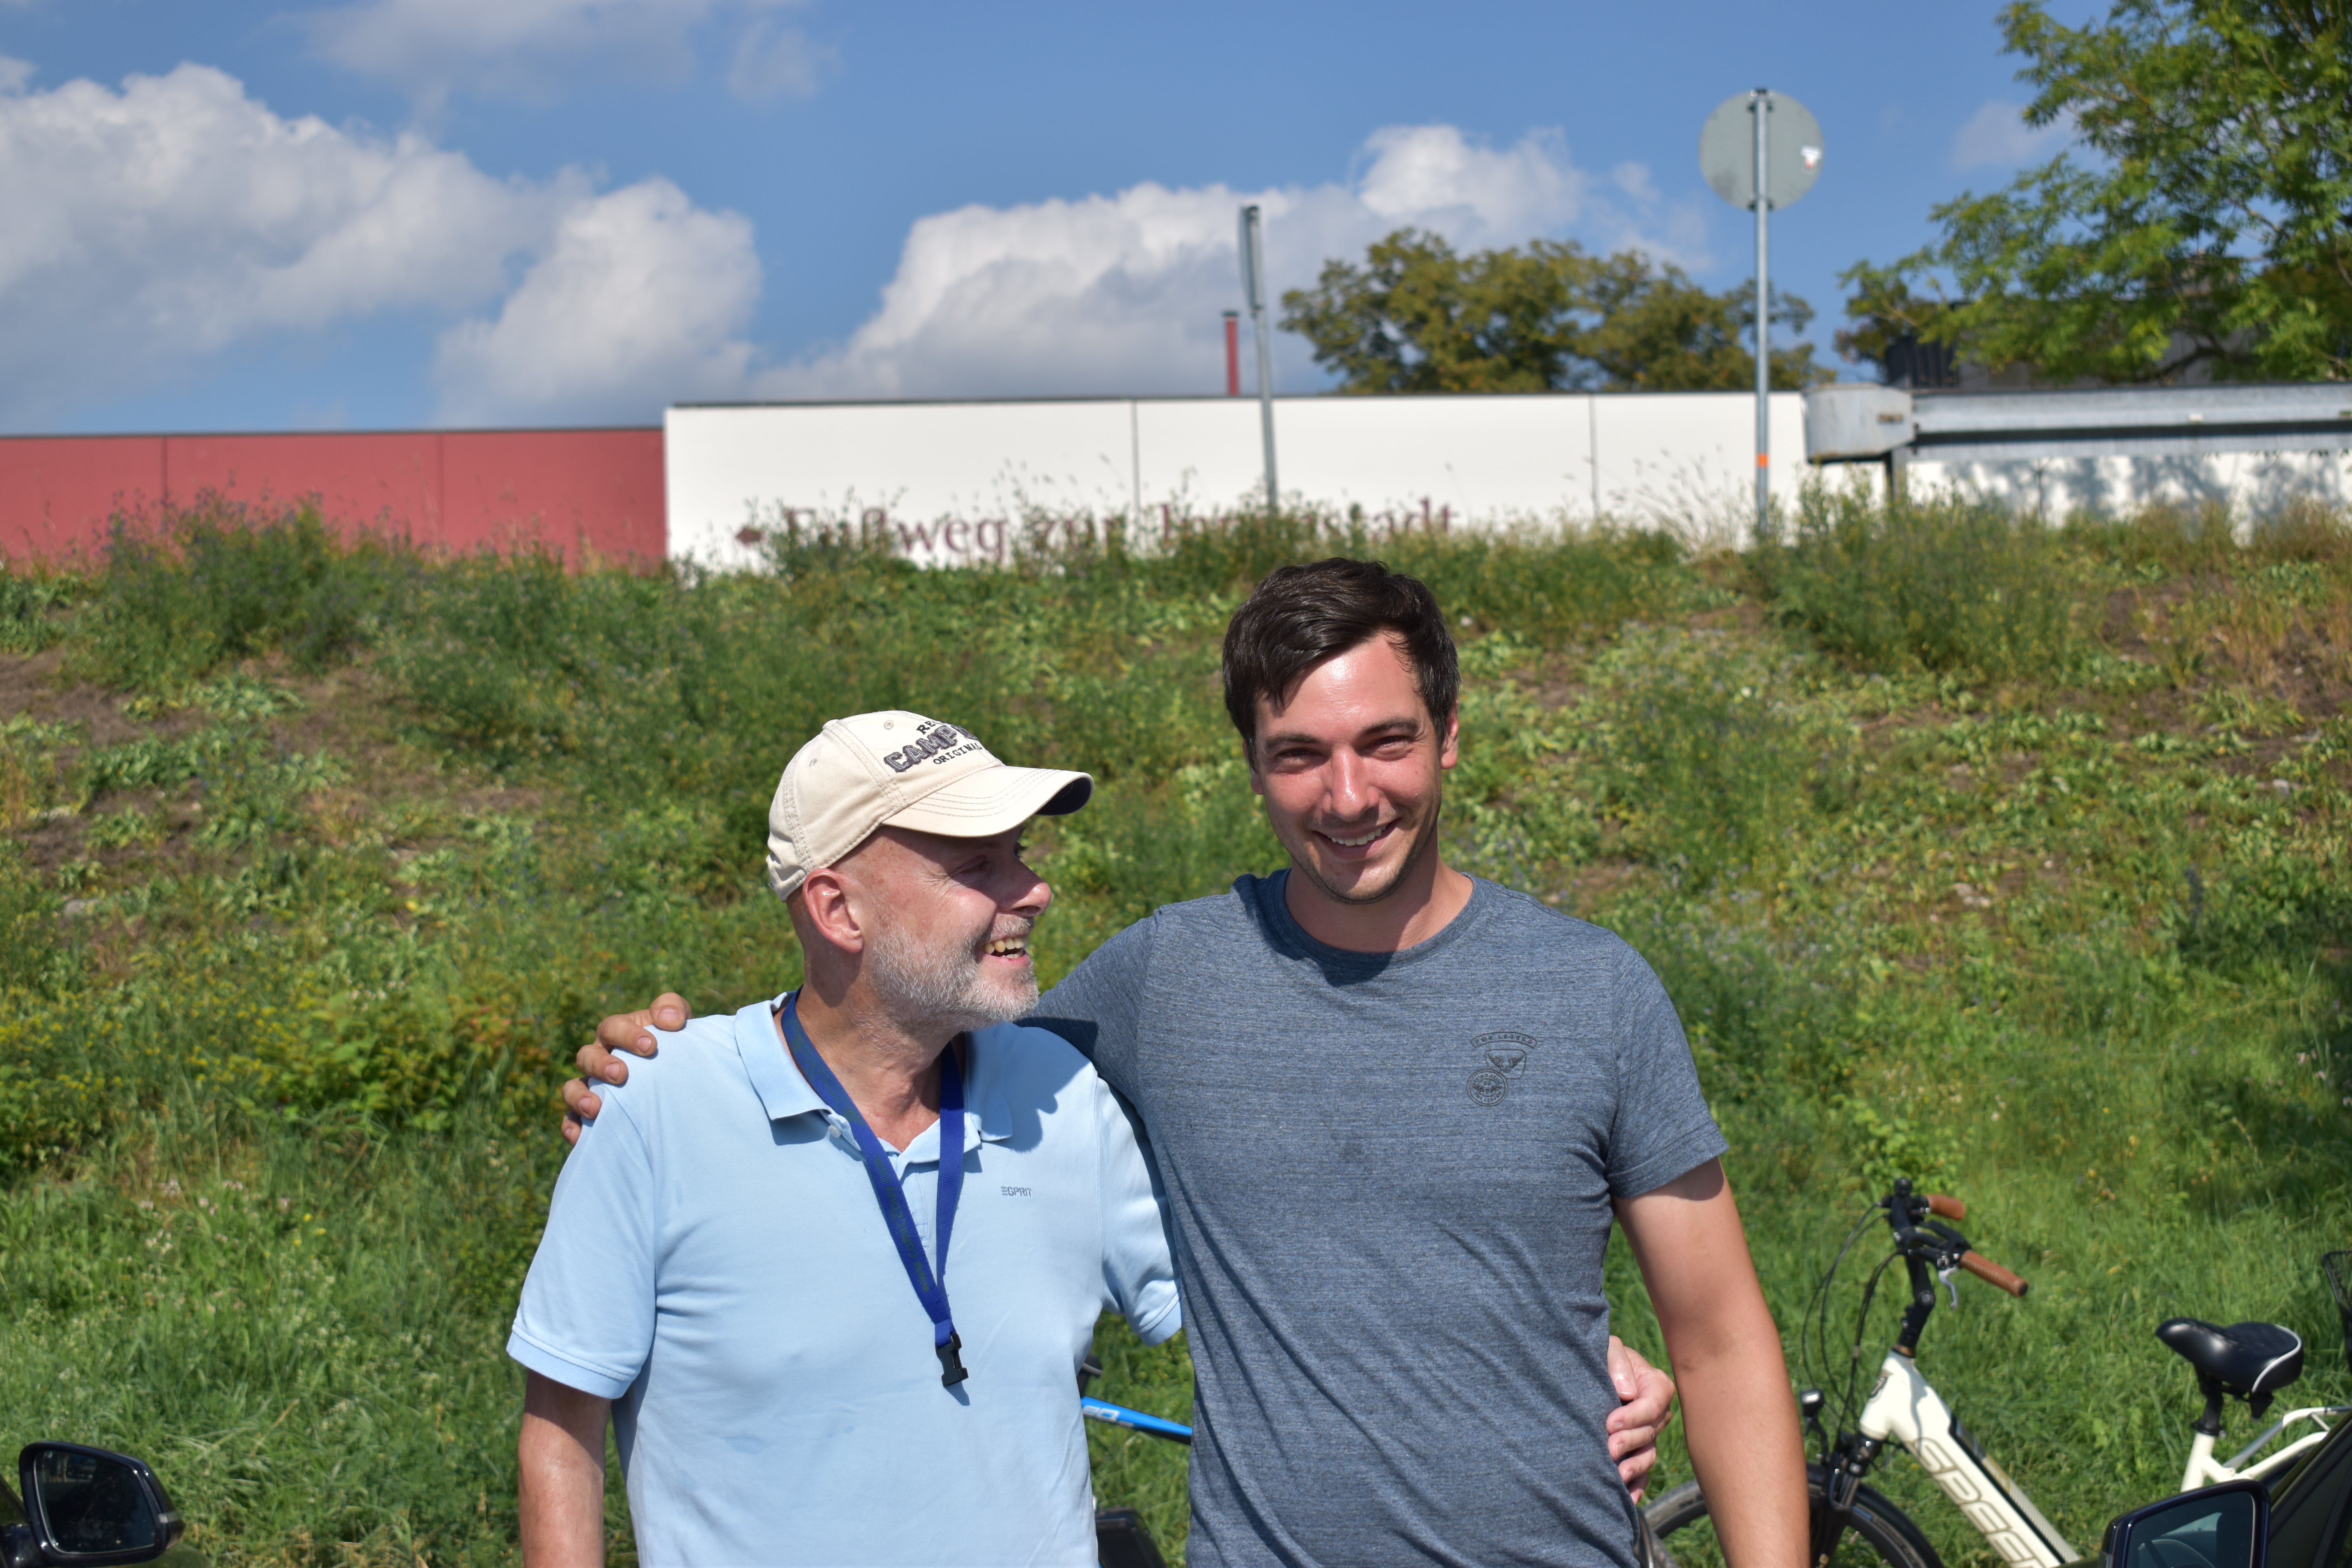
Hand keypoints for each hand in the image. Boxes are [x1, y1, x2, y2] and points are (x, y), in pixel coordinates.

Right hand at [561, 994, 691, 1145]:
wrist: (679, 1076)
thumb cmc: (675, 1044)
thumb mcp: (679, 1022)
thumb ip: (673, 1008)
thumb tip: (669, 1020)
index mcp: (617, 1033)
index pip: (613, 1027)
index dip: (627, 1035)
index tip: (650, 1046)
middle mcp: (599, 1057)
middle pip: (587, 1056)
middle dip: (601, 1065)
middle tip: (621, 1075)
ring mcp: (592, 1085)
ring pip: (572, 1088)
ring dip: (579, 1096)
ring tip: (595, 1107)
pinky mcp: (589, 1114)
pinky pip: (571, 1120)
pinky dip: (572, 1127)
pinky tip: (581, 1135)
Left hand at [1607, 1334, 1676, 1502]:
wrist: (1592, 1371)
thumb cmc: (1602, 1355)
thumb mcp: (1609, 1347)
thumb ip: (1617, 1361)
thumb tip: (1626, 1391)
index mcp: (1656, 1385)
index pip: (1651, 1404)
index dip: (1633, 1416)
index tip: (1609, 1423)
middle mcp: (1657, 1413)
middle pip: (1649, 1432)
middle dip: (1629, 1441)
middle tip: (1608, 1448)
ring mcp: (1648, 1435)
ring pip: (1647, 1455)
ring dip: (1633, 1466)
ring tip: (1616, 1475)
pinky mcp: (1637, 1451)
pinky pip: (1642, 1473)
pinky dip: (1635, 1486)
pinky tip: (1625, 1498)